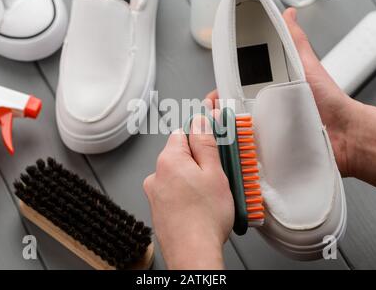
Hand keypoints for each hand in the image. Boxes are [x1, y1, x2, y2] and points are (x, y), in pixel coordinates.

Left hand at [144, 116, 233, 268]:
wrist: (192, 254)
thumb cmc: (204, 219)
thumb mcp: (214, 173)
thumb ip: (205, 143)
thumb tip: (200, 121)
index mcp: (168, 160)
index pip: (184, 132)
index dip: (201, 131)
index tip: (213, 132)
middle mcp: (156, 175)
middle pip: (181, 154)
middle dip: (200, 160)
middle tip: (219, 172)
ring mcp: (156, 194)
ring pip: (179, 174)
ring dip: (194, 178)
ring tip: (212, 195)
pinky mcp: (159, 210)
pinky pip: (175, 192)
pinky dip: (187, 194)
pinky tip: (201, 206)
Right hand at [207, 8, 360, 176]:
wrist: (344, 133)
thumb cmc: (327, 100)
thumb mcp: (306, 65)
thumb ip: (294, 40)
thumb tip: (288, 15)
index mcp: (268, 88)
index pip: (235, 87)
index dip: (220, 89)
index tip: (214, 93)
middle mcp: (263, 109)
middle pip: (229, 110)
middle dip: (216, 111)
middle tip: (215, 112)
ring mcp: (264, 129)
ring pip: (234, 129)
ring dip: (224, 130)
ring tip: (222, 130)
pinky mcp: (269, 148)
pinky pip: (247, 148)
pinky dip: (237, 148)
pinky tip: (233, 146)